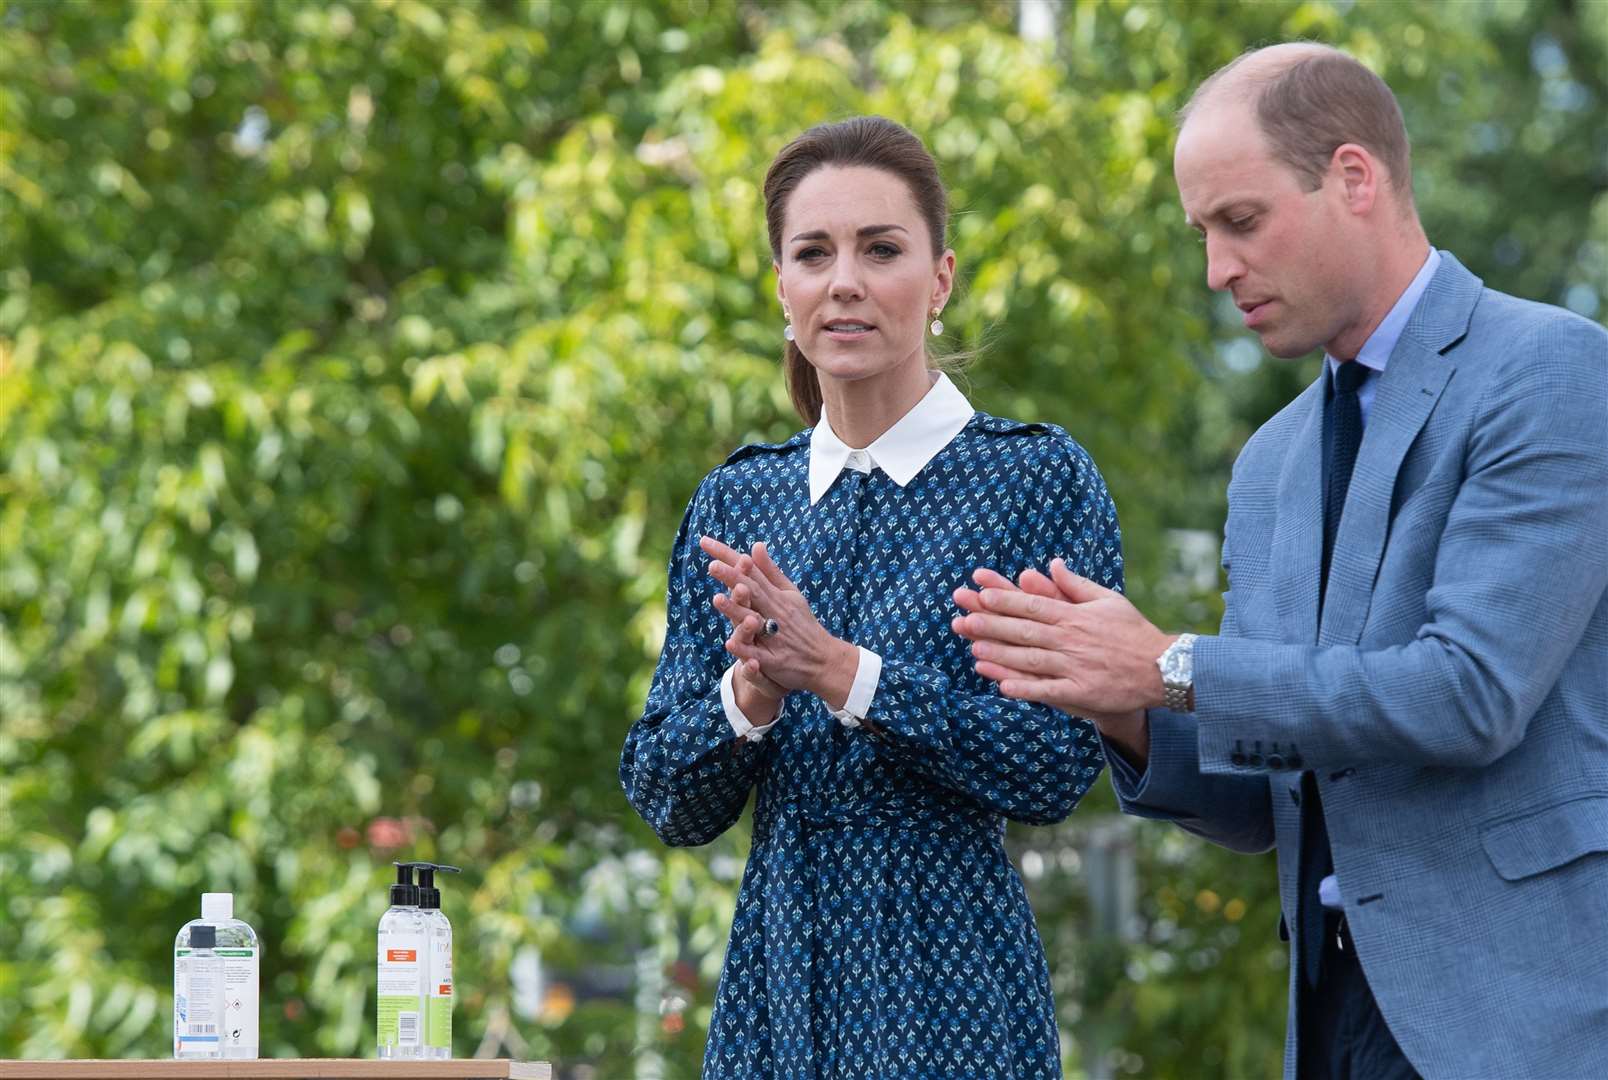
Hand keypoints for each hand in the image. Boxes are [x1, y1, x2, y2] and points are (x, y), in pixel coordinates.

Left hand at [699, 537, 858, 708]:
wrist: (824, 659)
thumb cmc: (803, 624)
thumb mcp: (790, 593)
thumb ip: (770, 572)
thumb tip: (756, 545)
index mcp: (777, 595)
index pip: (749, 570)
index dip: (727, 556)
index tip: (705, 542)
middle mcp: (775, 612)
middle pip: (752, 591)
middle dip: (733, 578)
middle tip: (712, 565)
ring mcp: (774, 636)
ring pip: (753, 621)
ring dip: (736, 610)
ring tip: (717, 599)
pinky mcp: (774, 660)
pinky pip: (757, 654)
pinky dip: (745, 649)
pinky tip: (730, 643)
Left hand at [952, 559, 1172, 718]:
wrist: (1163, 667)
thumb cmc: (1133, 632)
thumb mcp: (1108, 600)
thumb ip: (1076, 584)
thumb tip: (1052, 563)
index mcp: (1074, 616)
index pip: (1033, 605)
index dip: (1004, 600)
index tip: (980, 593)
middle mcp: (1070, 640)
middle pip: (1024, 631)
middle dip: (991, 625)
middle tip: (962, 620)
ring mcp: (1075, 666)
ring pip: (1030, 660)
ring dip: (1000, 655)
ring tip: (973, 650)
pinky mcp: (1082, 692)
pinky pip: (1049, 691)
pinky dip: (1026, 689)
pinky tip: (1003, 688)